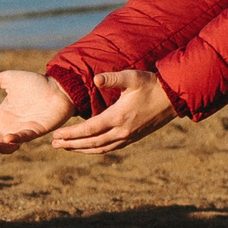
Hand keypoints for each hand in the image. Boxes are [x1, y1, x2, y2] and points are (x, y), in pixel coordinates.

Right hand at [0, 70, 73, 155]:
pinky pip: (22, 138)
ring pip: (5, 146)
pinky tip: (7, 138)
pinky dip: (14, 139)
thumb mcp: (9, 79)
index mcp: (0, 116)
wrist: (59, 86)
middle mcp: (9, 126)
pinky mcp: (35, 131)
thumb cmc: (35, 83)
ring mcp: (22, 131)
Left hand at [49, 69, 179, 154]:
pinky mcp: (133, 138)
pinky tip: (88, 148)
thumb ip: (112, 78)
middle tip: (54, 145)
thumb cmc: (151, 84)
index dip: (71, 134)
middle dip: (71, 144)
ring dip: (81, 149)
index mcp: (118, 117)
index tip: (56, 135)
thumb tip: (95, 79)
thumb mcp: (131, 77)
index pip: (89, 129)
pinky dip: (96, 150)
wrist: (173, 98)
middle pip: (91, 143)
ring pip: (100, 148)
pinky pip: (110, 148)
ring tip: (66, 148)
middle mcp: (122, 131)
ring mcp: (128, 137)